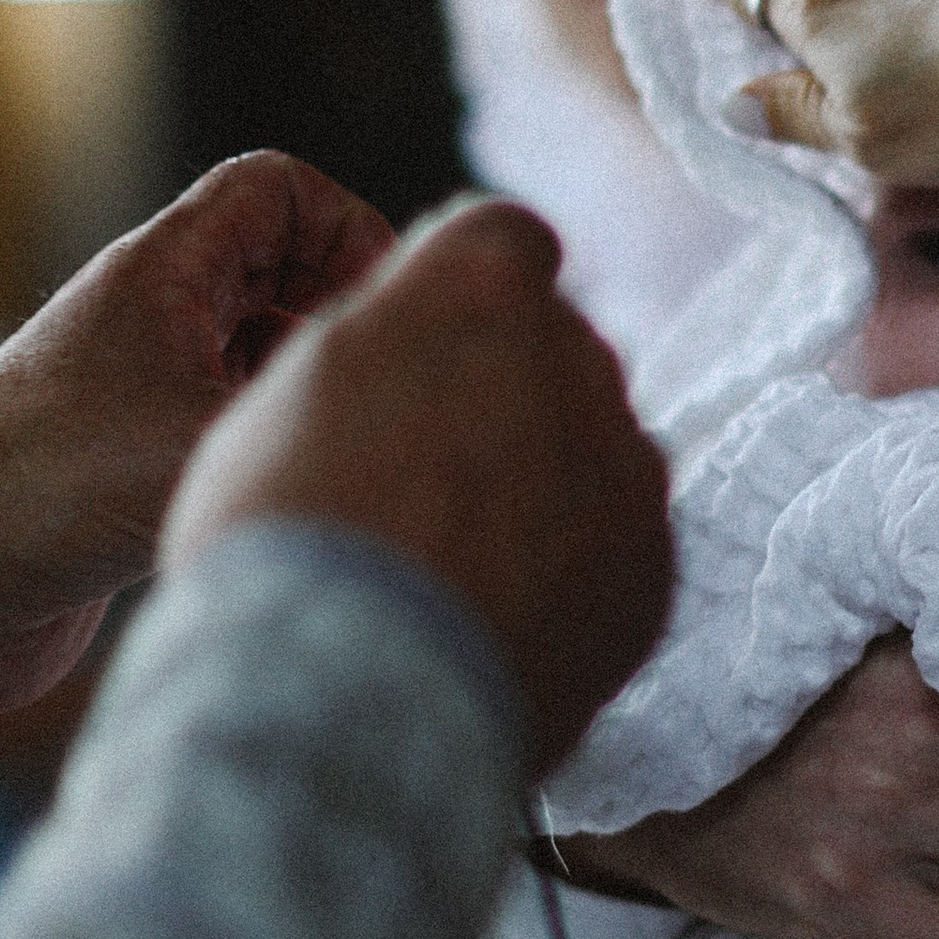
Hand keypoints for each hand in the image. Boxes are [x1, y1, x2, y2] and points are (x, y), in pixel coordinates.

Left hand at [0, 151, 394, 726]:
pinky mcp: (135, 461)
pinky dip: (274, 439)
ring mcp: (142, 388)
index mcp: (163, 272)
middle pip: (279, 267)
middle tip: (388, 376)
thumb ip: (327, 394)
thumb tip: (436, 383)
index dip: (347, 225)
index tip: (383, 303)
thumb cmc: (56, 490)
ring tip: (349, 439)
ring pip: (259, 351)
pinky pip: (231, 420)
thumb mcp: (212, 428)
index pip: (276, 187)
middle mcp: (152, 317)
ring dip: (310, 383)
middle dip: (343, 309)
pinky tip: (295, 491)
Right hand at [161, 198, 671, 772]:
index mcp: (482, 292)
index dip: (460, 289)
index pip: (502, 236)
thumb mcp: (286, 386)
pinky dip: (571, 562)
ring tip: (454, 556)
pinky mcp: (653, 567)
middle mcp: (579, 360)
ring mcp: (628, 468)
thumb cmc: (285, 539)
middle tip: (424, 470)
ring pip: (592, 442)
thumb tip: (437, 304)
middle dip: (505, 387)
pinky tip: (497, 608)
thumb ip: (387, 324)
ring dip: (542, 475)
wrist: (348, 703)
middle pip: (556, 345)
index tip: (425, 344)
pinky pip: (617, 538)